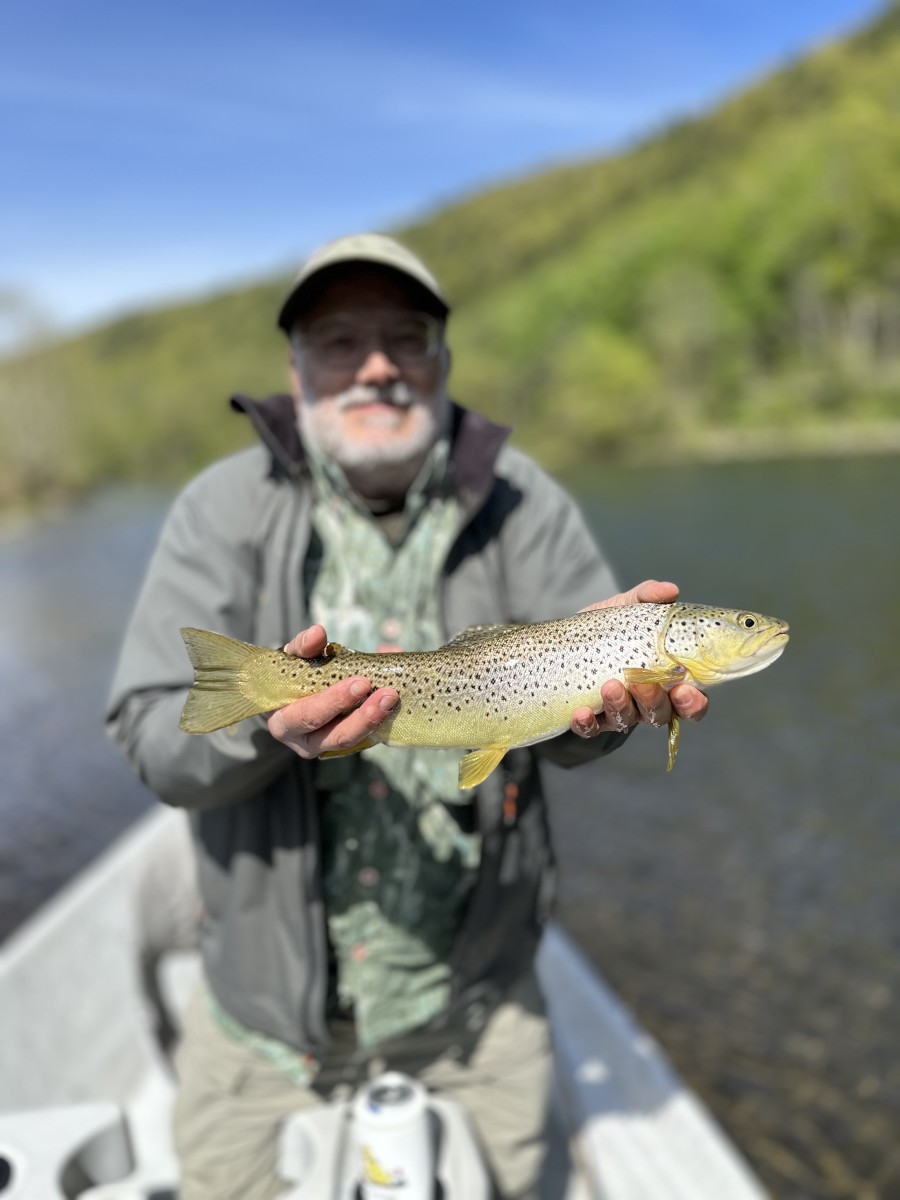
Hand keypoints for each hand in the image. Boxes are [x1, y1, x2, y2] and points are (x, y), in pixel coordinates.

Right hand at [266, 625, 398, 758]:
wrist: (298, 693)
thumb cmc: (294, 675)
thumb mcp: (294, 659)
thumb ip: (304, 646)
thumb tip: (317, 633)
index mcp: (284, 723)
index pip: (307, 716)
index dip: (333, 701)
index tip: (360, 682)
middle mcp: (305, 743)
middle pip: (336, 735)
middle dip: (362, 716)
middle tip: (386, 693)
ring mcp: (328, 748)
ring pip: (353, 741)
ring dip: (375, 720)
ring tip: (392, 697)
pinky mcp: (348, 746)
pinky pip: (366, 739)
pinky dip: (382, 723)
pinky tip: (395, 705)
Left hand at [571, 580, 708, 737]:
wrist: (566, 641)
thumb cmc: (609, 627)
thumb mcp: (628, 608)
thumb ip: (648, 597)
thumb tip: (669, 590)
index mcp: (666, 679)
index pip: (689, 702)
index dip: (693, 703)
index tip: (687, 691)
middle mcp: (646, 701)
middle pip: (660, 713)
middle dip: (654, 701)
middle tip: (642, 683)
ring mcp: (618, 712)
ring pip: (627, 720)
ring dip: (621, 706)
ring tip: (610, 685)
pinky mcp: (590, 717)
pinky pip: (591, 729)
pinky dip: (587, 723)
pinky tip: (582, 712)